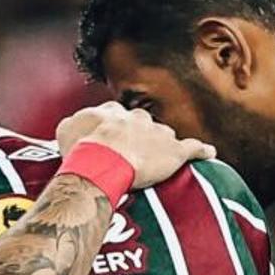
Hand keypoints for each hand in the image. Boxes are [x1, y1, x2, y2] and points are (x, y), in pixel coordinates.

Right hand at [52, 100, 209, 190]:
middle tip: (131, 152)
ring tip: (157, 160)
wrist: (103, 161)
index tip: (108, 139)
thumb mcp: (65, 130)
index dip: (113, 129)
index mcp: (113, 113)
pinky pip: (193, 148)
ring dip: (161, 146)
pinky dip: (201, 151)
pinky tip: (209, 153)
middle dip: (139, 135)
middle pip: (143, 123)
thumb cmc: (81, 149)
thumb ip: (71, 125)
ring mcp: (158, 133)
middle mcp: (138, 118)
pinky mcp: (175, 152)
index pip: (115, 115)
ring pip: (164, 136)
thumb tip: (72, 126)